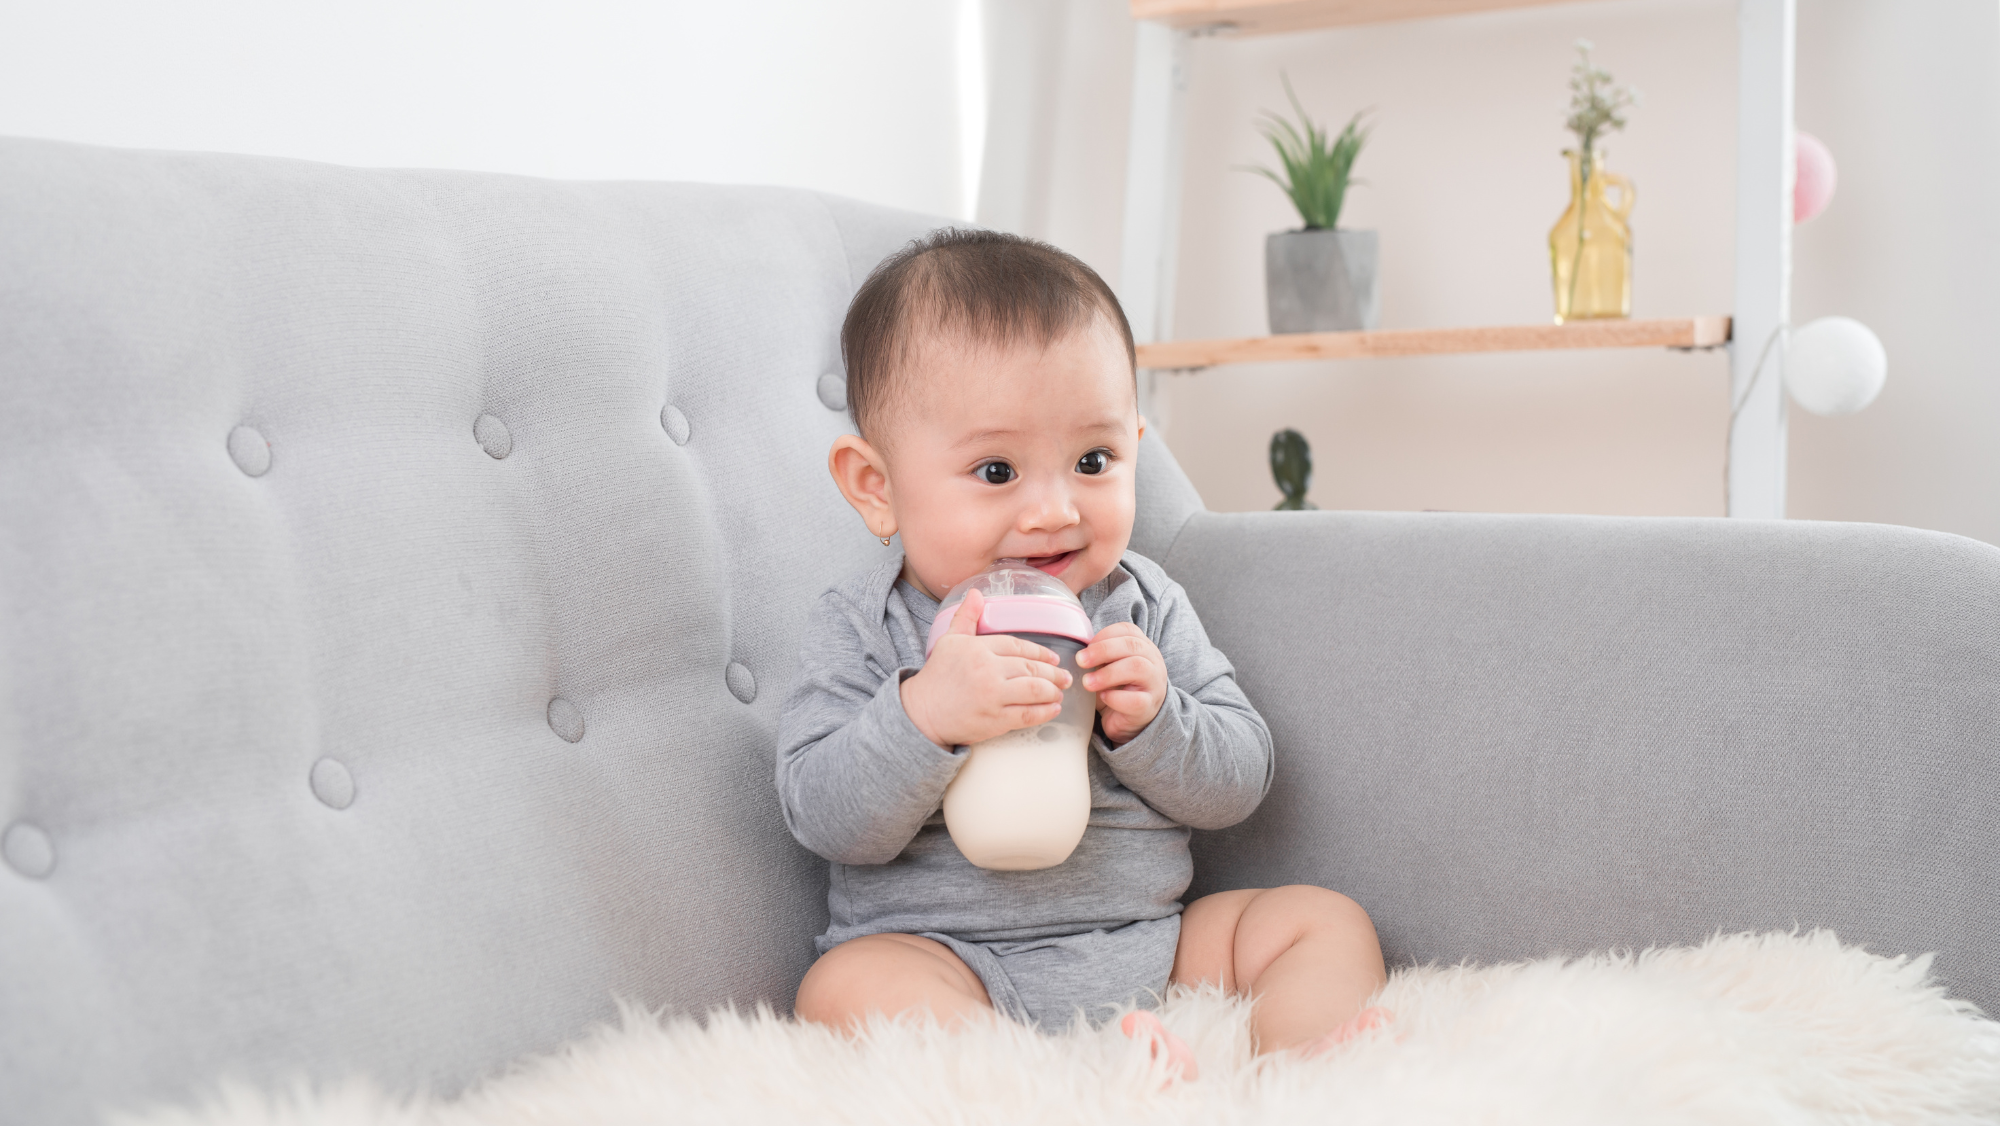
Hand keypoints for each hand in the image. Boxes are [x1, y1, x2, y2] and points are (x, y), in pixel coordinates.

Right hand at [901, 587, 1072, 748]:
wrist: (922, 712)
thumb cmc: (937, 676)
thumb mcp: (950, 641)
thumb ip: (967, 617)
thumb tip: (976, 593)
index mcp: (978, 648)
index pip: (1018, 646)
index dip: (1040, 652)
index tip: (1053, 658)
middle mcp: (987, 670)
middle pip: (1031, 667)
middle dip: (1054, 673)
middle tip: (1065, 676)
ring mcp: (993, 696)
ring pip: (1035, 690)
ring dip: (1053, 691)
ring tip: (1060, 691)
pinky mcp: (995, 720)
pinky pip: (1028, 714)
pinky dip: (1045, 711)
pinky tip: (1053, 708)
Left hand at [1077, 622, 1166, 744]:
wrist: (1131, 719)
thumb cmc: (1117, 687)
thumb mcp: (1107, 666)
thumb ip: (1098, 657)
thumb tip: (1078, 653)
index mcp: (1142, 646)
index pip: (1128, 630)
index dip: (1104, 636)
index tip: (1085, 647)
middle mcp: (1153, 661)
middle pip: (1132, 645)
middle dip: (1103, 650)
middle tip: (1080, 661)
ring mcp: (1154, 684)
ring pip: (1137, 668)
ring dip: (1108, 674)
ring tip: (1087, 683)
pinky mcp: (1149, 707)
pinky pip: (1136, 700)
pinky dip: (1116, 698)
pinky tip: (1104, 697)